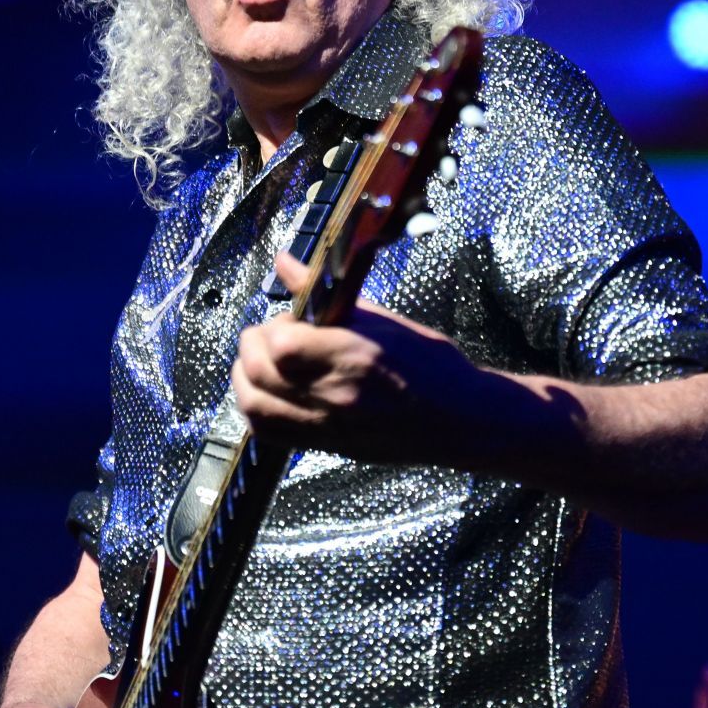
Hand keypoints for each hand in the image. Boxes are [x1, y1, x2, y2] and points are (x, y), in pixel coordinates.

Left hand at [230, 251, 486, 462]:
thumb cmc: (431, 366)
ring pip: (254, 406)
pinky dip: (255, 408)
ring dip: (246, 378)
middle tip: (269, 335)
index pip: (282, 343)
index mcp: (354, 356)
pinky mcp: (326, 445)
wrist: (461, 420)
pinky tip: (266, 391)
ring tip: (261, 362)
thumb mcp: (381, 319)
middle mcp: (336, 395)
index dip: (273, 326)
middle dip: (253, 346)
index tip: (289, 318)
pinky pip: (268, 432)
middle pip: (259, 374)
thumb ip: (324, 293)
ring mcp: (328, 425)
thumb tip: (285, 262)